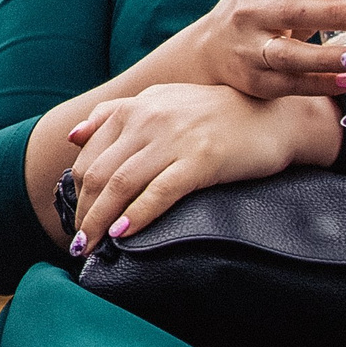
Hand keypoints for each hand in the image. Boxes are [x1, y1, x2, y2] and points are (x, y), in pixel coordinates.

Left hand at [67, 83, 335, 248]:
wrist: (273, 115)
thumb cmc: (213, 112)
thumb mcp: (159, 100)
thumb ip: (113, 114)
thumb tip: (72, 137)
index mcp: (131, 109)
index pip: (89, 157)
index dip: (76, 191)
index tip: (74, 217)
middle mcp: (146, 121)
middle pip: (99, 174)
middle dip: (83, 212)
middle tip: (78, 242)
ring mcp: (173, 141)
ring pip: (121, 185)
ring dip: (100, 220)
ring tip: (90, 245)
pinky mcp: (201, 161)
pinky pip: (160, 192)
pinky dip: (137, 215)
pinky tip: (123, 234)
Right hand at [180, 0, 345, 97]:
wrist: (211, 48)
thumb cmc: (262, 10)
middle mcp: (249, 12)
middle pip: (291, 12)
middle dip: (336, 15)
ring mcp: (249, 47)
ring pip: (288, 54)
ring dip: (326, 57)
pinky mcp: (256, 79)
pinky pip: (292, 83)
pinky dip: (321, 83)